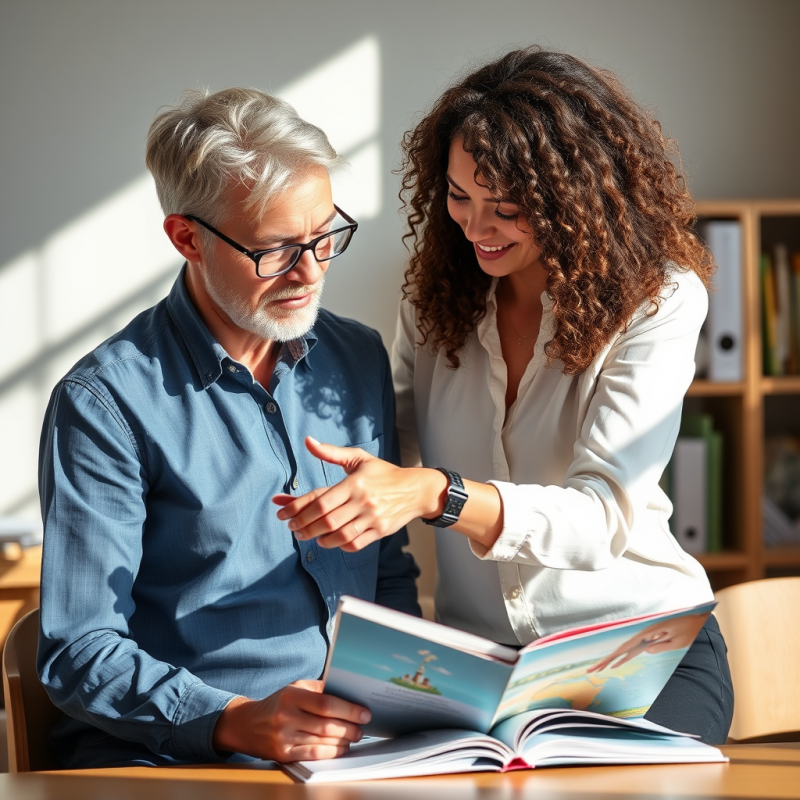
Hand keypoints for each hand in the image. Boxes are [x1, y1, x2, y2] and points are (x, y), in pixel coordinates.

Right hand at [212, 679, 370, 761]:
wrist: (247, 724)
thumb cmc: (278, 703)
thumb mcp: (295, 687)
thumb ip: (319, 688)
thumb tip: (348, 692)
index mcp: (292, 695)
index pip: (326, 703)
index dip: (349, 709)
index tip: (364, 713)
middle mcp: (286, 716)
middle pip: (326, 725)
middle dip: (349, 727)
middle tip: (362, 728)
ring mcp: (284, 737)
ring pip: (322, 741)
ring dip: (343, 741)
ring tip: (354, 736)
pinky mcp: (283, 754)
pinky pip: (313, 754)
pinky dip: (331, 752)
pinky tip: (340, 748)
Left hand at [273, 437, 445, 551]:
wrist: (416, 490)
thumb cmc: (384, 473)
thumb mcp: (358, 459)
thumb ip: (331, 453)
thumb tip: (307, 441)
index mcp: (354, 483)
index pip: (320, 500)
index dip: (297, 508)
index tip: (282, 512)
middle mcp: (363, 501)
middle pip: (326, 520)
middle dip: (304, 526)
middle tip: (292, 528)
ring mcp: (372, 518)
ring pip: (339, 535)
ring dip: (319, 539)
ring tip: (308, 536)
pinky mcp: (380, 531)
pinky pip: (355, 544)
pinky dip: (339, 545)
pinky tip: (330, 541)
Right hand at [587, 613, 706, 672]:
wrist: (696, 617)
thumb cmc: (689, 628)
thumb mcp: (679, 640)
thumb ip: (662, 646)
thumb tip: (646, 651)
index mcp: (648, 634)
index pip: (625, 648)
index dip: (611, 657)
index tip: (601, 665)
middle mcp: (643, 635)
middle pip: (620, 649)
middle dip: (605, 660)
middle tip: (591, 670)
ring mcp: (645, 638)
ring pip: (624, 650)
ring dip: (611, 659)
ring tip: (599, 668)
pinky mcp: (649, 641)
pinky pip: (633, 651)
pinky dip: (623, 657)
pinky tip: (617, 664)